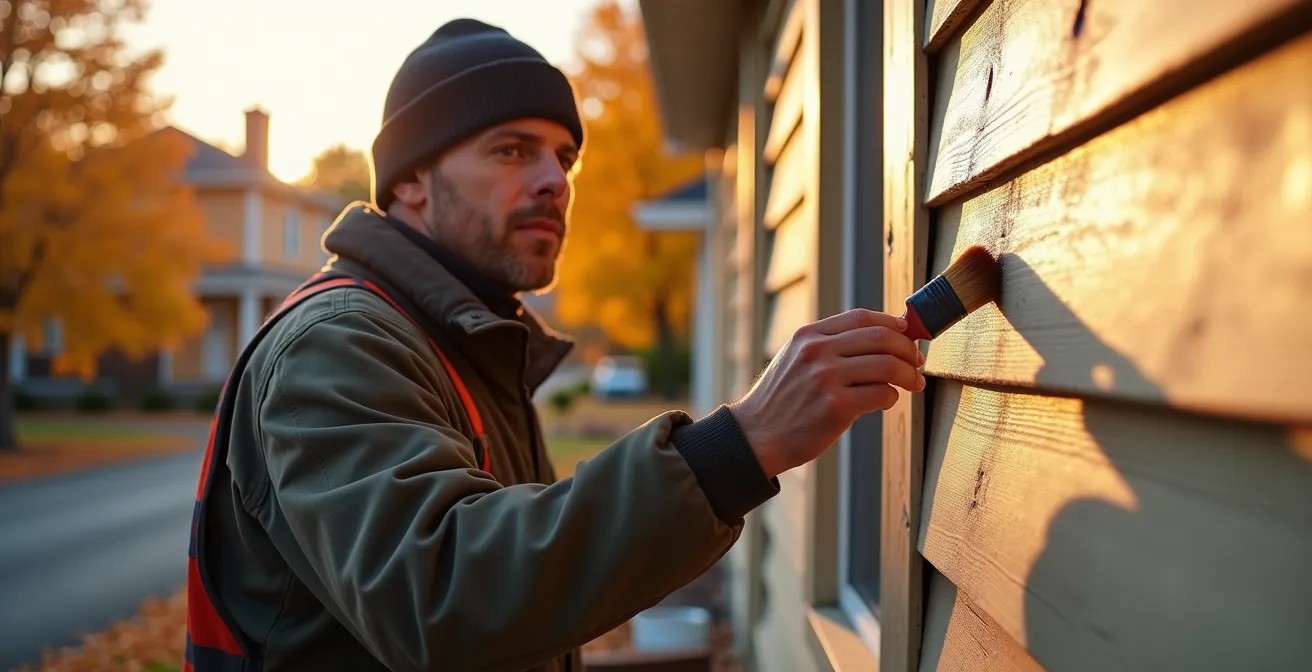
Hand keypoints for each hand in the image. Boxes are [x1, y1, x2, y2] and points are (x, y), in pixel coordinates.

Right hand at [728, 309, 925, 479]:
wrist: (756, 436)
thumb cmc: (781, 401)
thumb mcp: (795, 359)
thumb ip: (829, 346)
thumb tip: (880, 337)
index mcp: (808, 336)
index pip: (861, 317)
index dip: (892, 323)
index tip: (907, 334)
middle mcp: (817, 352)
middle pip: (881, 338)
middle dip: (908, 349)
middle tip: (917, 361)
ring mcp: (827, 379)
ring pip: (888, 366)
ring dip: (909, 375)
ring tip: (913, 384)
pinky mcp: (836, 407)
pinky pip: (882, 395)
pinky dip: (891, 398)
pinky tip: (885, 402)